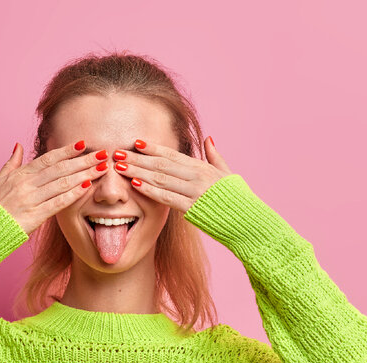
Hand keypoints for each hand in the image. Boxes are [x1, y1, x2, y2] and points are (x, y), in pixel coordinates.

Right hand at [0, 141, 108, 234]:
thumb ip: (11, 162)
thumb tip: (19, 145)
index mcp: (19, 174)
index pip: (48, 159)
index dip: (66, 151)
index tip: (83, 144)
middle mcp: (26, 184)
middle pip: (60, 168)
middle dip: (83, 160)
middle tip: (103, 154)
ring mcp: (30, 199)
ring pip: (62, 183)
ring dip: (84, 174)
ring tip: (101, 168)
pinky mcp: (34, 216)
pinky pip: (57, 203)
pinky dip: (72, 194)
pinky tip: (86, 187)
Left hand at [114, 136, 231, 213]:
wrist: (249, 221)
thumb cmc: (239, 199)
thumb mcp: (228, 173)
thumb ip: (215, 156)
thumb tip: (208, 138)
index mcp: (203, 167)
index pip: (172, 154)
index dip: (153, 148)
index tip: (136, 143)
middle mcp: (197, 175)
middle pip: (161, 164)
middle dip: (138, 159)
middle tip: (117, 153)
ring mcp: (195, 191)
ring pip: (161, 178)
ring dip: (138, 172)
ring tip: (120, 167)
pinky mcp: (193, 208)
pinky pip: (167, 197)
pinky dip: (151, 190)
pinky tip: (136, 185)